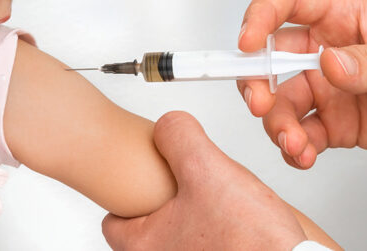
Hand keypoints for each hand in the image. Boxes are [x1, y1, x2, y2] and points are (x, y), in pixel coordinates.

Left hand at [101, 111, 317, 250]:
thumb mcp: (206, 168)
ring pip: (181, 238)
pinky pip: (209, 247)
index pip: (112, 222)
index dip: (127, 195)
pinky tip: (239, 221)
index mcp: (145, 247)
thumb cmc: (253, 241)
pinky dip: (219, 234)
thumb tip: (168, 127)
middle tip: (183, 185)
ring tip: (217, 200)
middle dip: (165, 204)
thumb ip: (178, 137)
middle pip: (148, 229)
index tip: (140, 180)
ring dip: (196, 218)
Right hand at [237, 0, 366, 168]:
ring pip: (282, 102)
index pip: (288, 1)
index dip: (260, 16)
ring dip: (277, 123)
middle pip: (271, 57)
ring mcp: (329, 87)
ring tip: (295, 145)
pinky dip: (295, 147)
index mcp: (344, 15)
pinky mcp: (337, 122)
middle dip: (257, 82)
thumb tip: (327, 64)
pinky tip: (305, 156)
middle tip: (261, 106)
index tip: (247, 44)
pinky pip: (302, 133)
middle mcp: (327, 48)